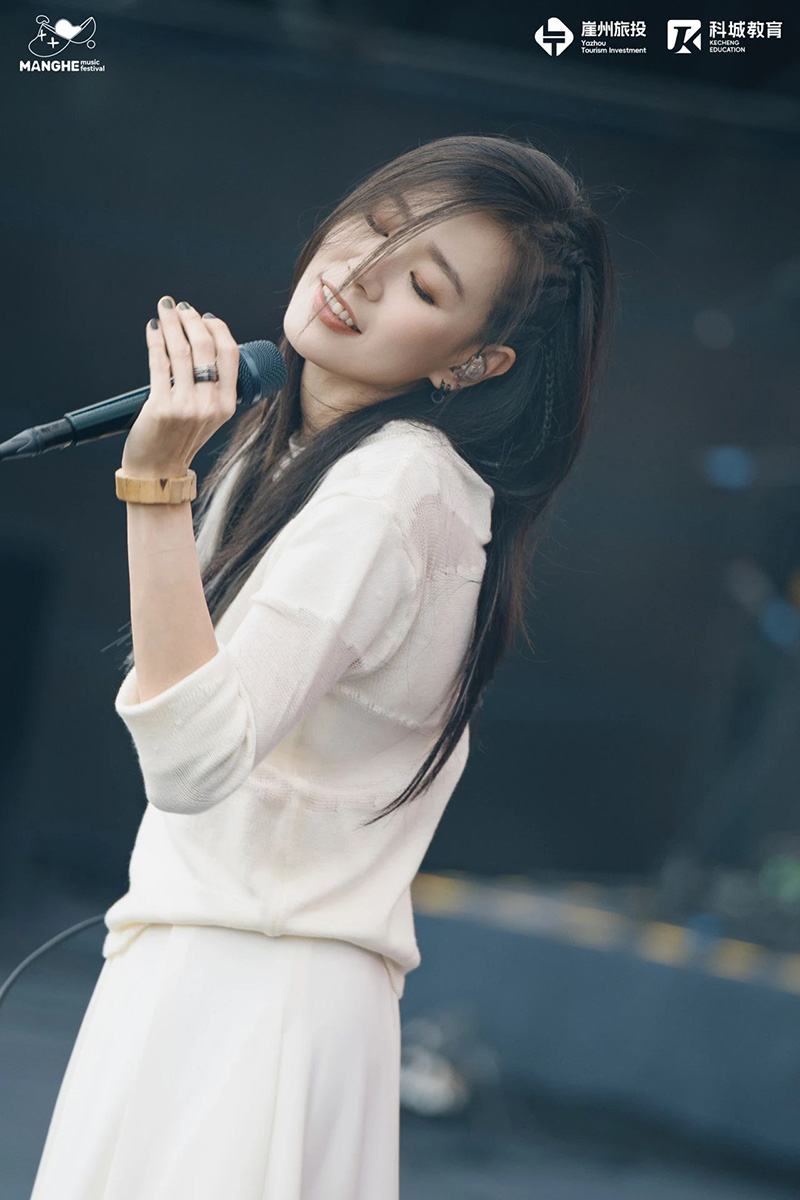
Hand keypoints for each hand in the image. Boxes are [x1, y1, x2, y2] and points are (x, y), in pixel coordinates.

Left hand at [121, 295, 238, 477]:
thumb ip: (211, 386)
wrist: (158, 471)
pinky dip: (154, 341)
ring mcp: (186, 406)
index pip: (229, 353)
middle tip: (179, 307)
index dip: (216, 327)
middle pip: (204, 346)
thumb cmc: (179, 439)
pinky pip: (159, 364)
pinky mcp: (161, 406)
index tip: (203, 316)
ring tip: (164, 310)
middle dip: (190, 319)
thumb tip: (200, 340)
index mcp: (227, 404)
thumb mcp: (208, 415)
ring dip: (171, 323)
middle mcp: (210, 405)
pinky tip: (152, 329)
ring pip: (180, 350)